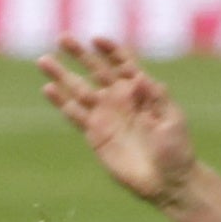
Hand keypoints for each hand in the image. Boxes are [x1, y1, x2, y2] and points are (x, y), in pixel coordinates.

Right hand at [40, 37, 199, 205]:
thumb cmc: (177, 149)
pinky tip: (48, 90)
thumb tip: (140, 77)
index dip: (110, 50)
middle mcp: (119, 99)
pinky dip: (61, 102)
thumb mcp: (173, 120)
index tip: (96, 40)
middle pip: (95, 69)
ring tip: (43, 60)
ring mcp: (105, 116)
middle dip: (79, 53)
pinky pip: (75, 115)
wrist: (167, 182)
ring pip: (78, 89)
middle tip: (63, 38)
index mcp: (141, 90)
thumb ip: (156, 98)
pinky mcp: (95, 135)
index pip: (122, 63)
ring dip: (61, 75)